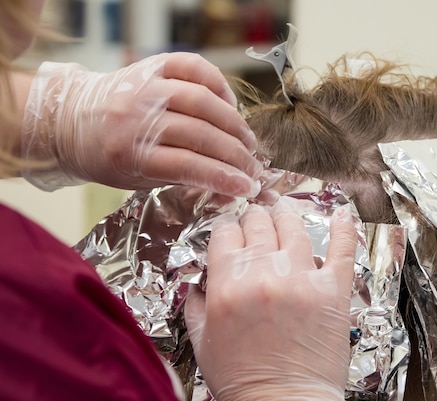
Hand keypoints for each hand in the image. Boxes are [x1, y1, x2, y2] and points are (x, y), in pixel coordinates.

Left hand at [21, 52, 262, 196]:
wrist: (71, 119)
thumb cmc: (107, 157)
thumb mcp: (137, 180)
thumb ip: (182, 180)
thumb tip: (230, 186)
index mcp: (128, 153)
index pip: (187, 166)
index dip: (223, 177)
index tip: (247, 186)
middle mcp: (135, 116)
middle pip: (200, 134)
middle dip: (235, 154)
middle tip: (253, 167)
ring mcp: (144, 86)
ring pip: (203, 101)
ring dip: (234, 124)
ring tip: (247, 141)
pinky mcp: (151, 66)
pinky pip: (194, 67)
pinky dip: (219, 84)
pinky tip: (229, 106)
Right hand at [184, 200, 361, 400]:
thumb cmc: (241, 381)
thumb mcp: (202, 342)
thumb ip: (196, 304)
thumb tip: (200, 279)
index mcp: (228, 284)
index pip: (225, 233)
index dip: (225, 230)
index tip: (230, 234)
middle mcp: (266, 274)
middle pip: (258, 223)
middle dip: (253, 219)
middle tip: (255, 222)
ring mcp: (304, 279)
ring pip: (294, 227)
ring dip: (285, 216)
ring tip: (283, 211)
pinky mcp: (334, 291)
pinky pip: (342, 249)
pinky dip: (343, 228)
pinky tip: (341, 214)